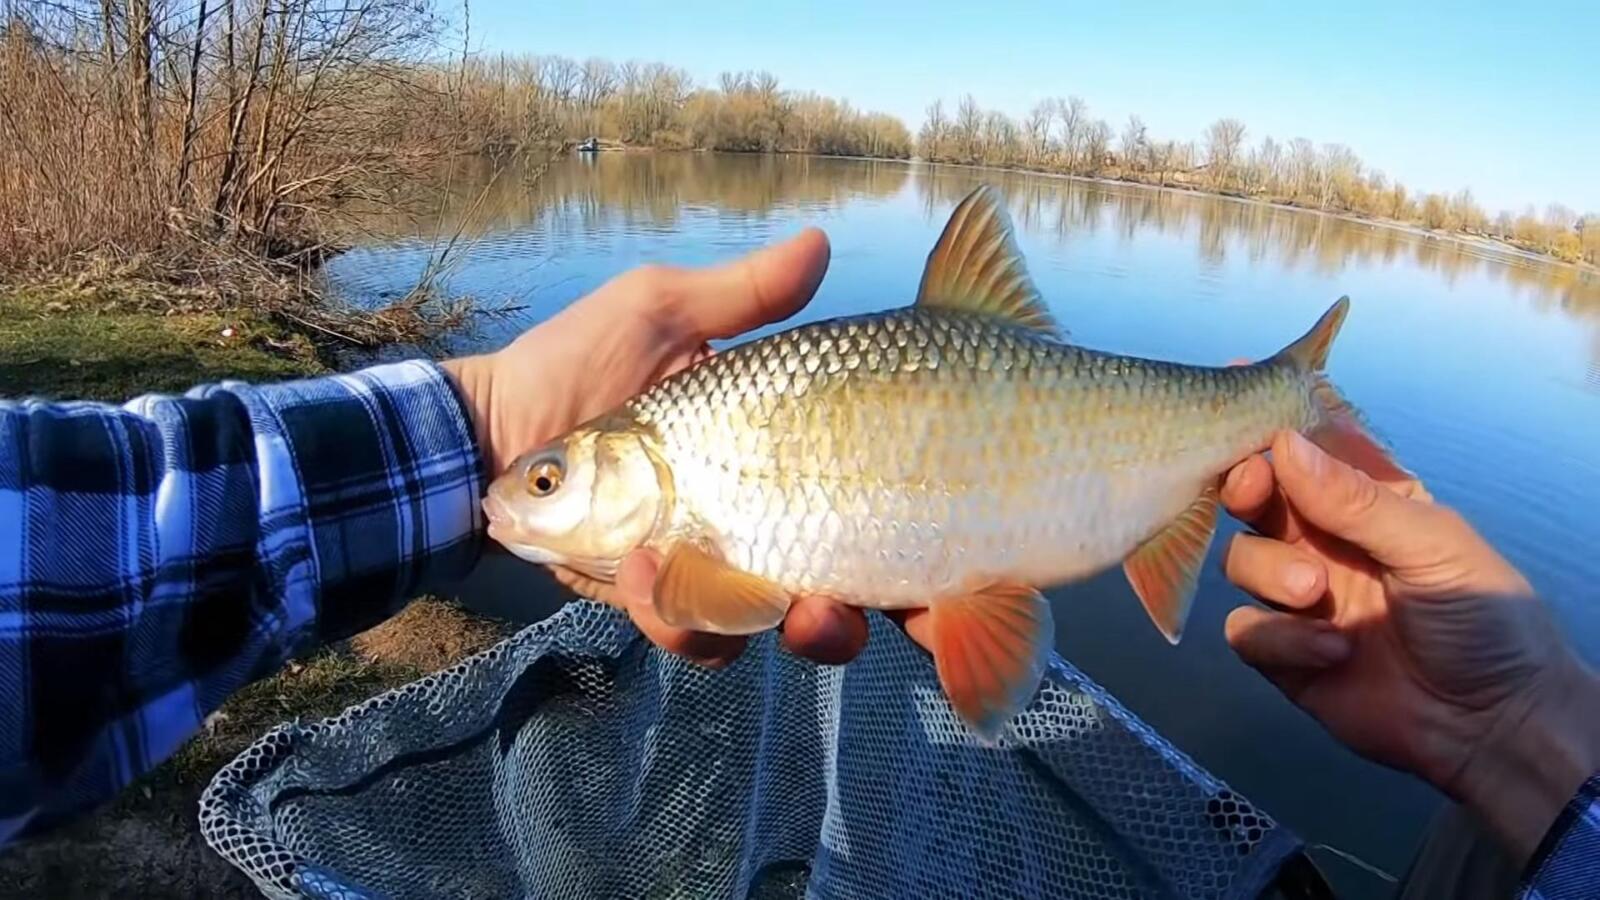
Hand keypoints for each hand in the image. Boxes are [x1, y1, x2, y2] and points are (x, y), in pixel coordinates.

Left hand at [442, 230, 874, 667]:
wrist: (486, 428)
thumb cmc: (574, 358)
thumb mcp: (659, 310)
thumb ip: (743, 294)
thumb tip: (821, 243)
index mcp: (765, 454)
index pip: (847, 505)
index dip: (883, 538)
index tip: (894, 537)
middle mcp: (746, 521)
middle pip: (824, 595)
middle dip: (834, 624)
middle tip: (825, 616)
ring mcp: (700, 565)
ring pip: (758, 627)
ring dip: (753, 623)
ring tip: (714, 589)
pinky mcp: (649, 598)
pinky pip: (685, 634)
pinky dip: (675, 618)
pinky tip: (644, 570)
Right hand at [1219, 430, 1599, 863]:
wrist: (1491, 726)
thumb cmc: (1483, 618)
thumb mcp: (1432, 546)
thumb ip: (1356, 499)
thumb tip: (1284, 444)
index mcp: (1365, 504)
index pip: (1308, 452)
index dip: (1271, 430)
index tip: (1244, 417)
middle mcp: (1324, 542)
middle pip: (1256, 499)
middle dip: (1246, 489)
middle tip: (1251, 492)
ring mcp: (1298, 598)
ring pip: (1240, 560)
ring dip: (1270, 572)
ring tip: (1317, 595)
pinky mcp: (1283, 655)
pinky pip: (1245, 630)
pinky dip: (1279, 638)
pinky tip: (1331, 653)